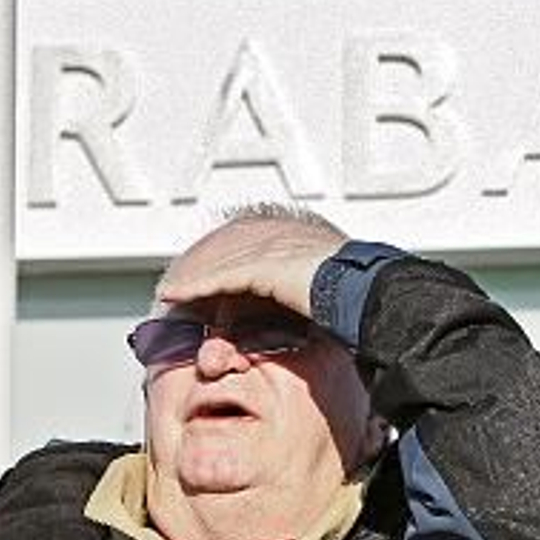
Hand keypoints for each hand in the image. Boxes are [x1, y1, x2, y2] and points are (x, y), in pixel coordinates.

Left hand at [154, 225, 344, 319]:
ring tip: (168, 292)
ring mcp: (272, 245)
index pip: (243, 238)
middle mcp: (281, 233)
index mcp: (295, 234)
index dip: (216, 255)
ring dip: (189, 277)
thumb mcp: (321, 290)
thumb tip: (286, 306)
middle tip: (174, 282)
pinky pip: (220, 276)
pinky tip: (176, 295)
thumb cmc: (356, 299)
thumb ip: (296, 292)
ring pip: (217, 259)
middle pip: (224, 244)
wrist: (371, 295)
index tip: (198, 271)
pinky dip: (195, 286)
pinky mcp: (264, 264)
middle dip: (195, 263)